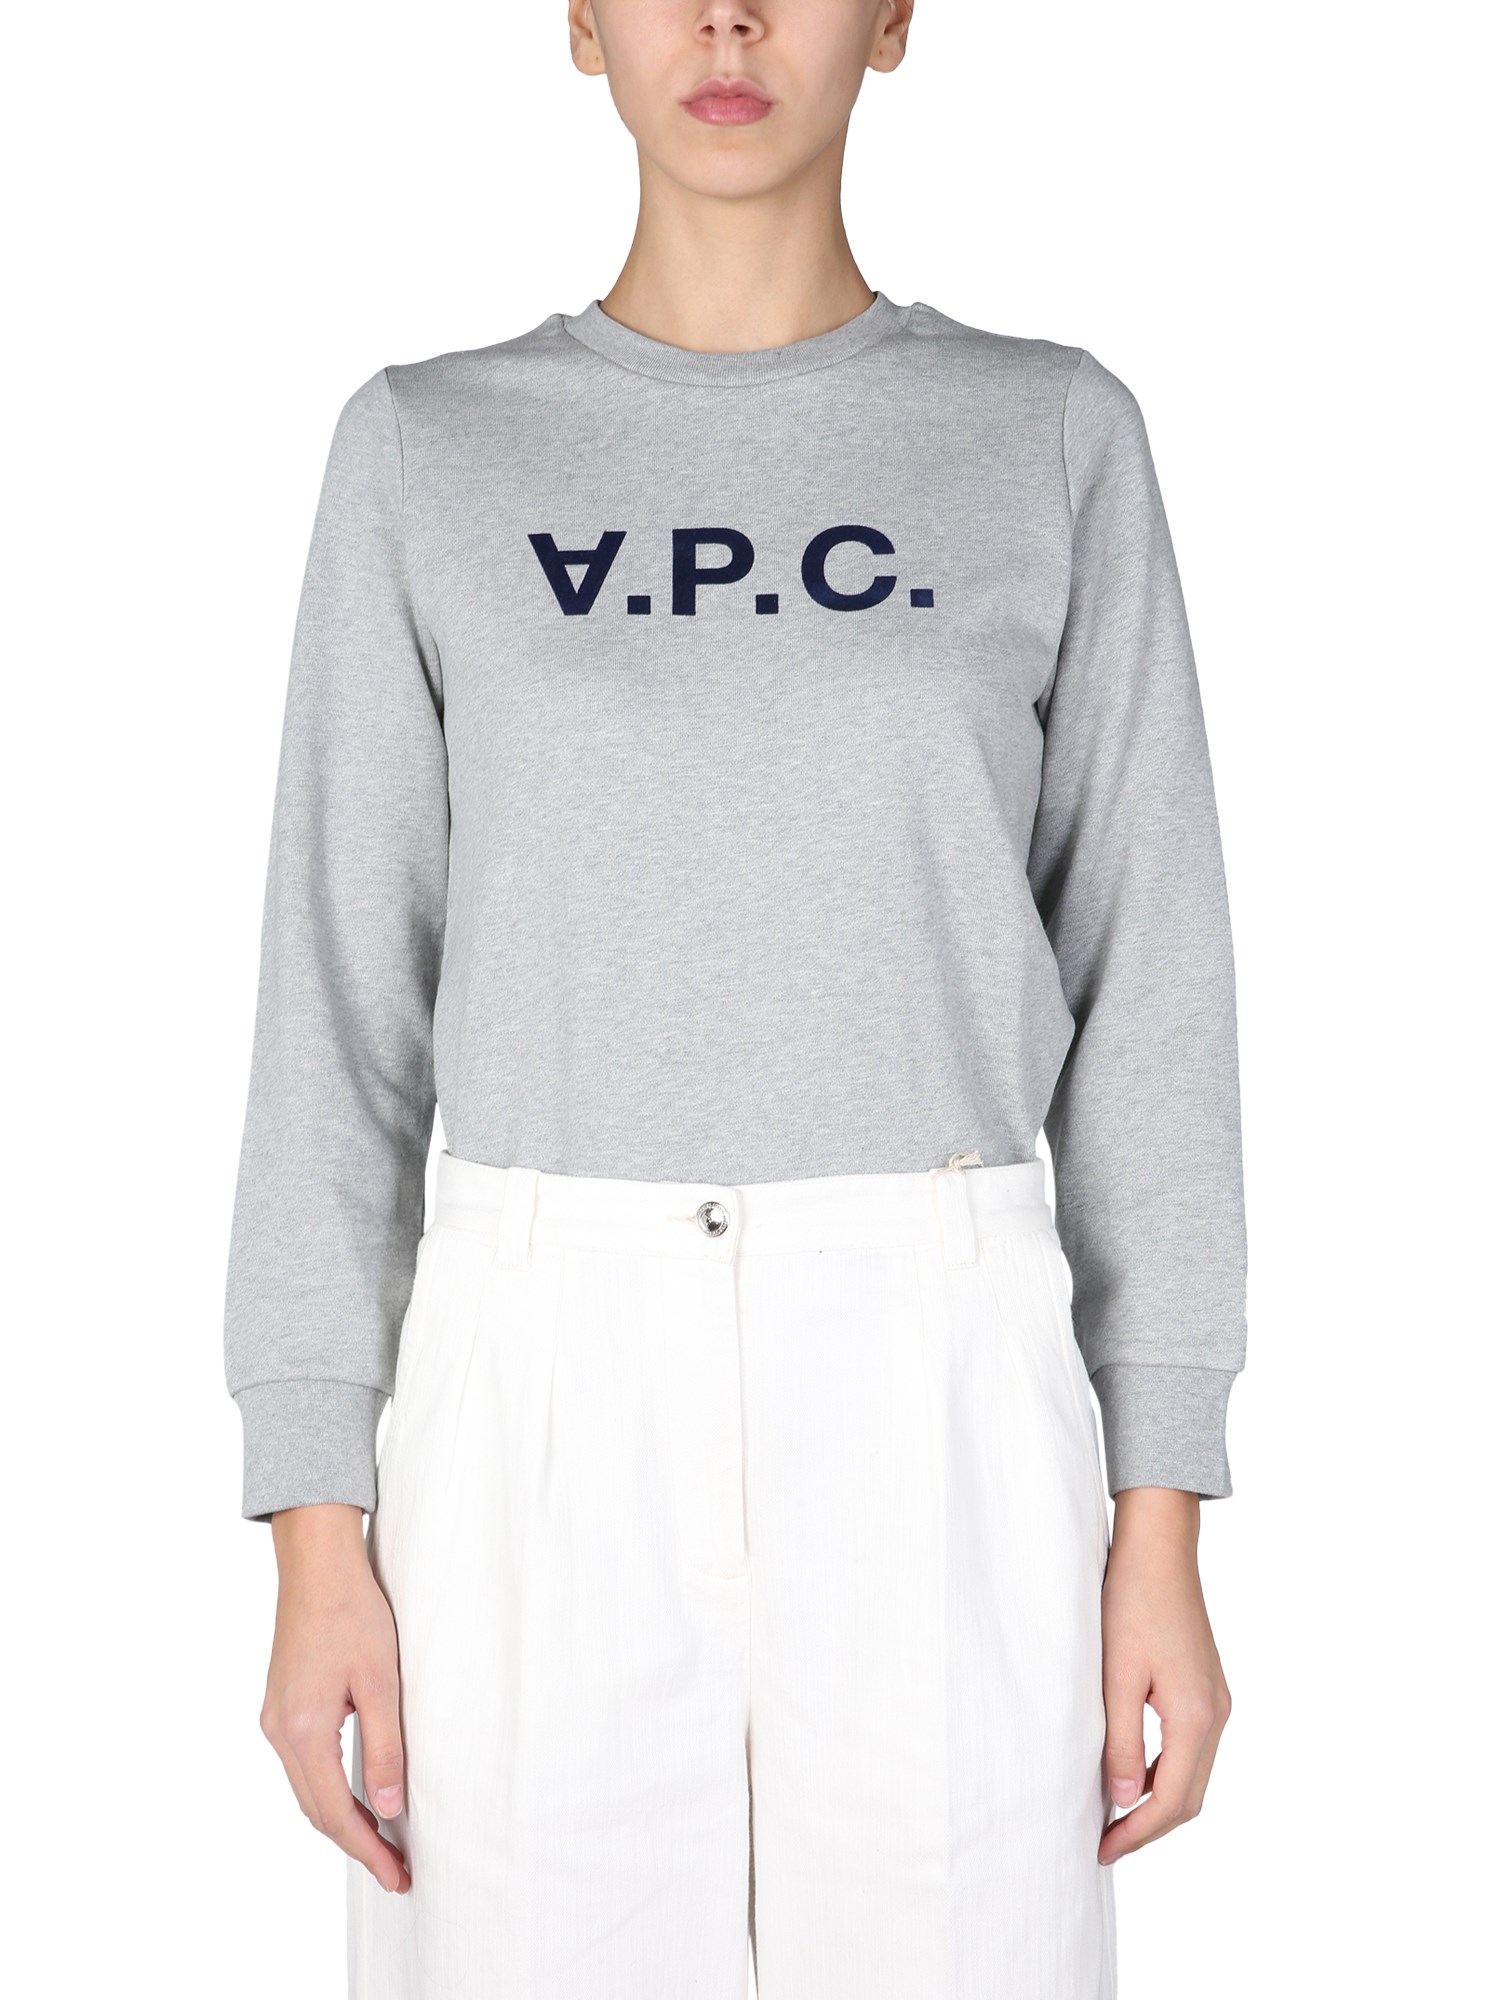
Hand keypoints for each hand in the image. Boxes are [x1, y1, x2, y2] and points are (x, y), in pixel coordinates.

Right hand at [260, 1503, 410, 1893]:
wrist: (316, 1564)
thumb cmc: (352, 1612)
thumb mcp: (382, 1681)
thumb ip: (385, 1747)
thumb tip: (388, 1808)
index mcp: (303, 1730)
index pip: (336, 1812)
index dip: (368, 1849)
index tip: (397, 1876)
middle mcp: (279, 1732)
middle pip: (316, 1810)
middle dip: (356, 1844)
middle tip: (396, 1871)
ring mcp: (274, 1719)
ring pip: (307, 1790)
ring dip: (341, 1820)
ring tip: (381, 1842)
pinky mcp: (280, 1705)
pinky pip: (303, 1765)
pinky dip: (328, 1790)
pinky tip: (354, 1795)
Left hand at [1098, 1487, 1231, 1864]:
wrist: (1160, 1549)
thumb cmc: (1131, 1603)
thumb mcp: (1115, 1676)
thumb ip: (1119, 1742)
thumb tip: (1122, 1801)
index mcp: (1196, 1717)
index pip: (1171, 1800)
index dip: (1136, 1833)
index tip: (1102, 1850)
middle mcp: (1216, 1715)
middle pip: (1189, 1797)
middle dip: (1149, 1826)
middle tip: (1106, 1843)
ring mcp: (1217, 1701)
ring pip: (1193, 1774)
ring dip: (1157, 1800)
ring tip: (1113, 1815)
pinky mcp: (1207, 1688)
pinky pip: (1191, 1748)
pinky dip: (1164, 1770)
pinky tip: (1131, 1770)